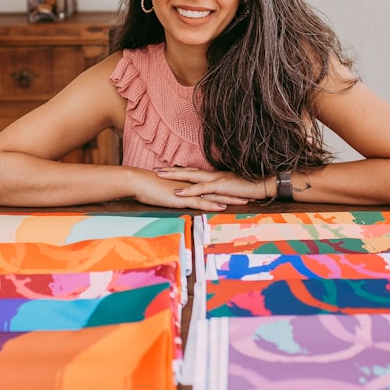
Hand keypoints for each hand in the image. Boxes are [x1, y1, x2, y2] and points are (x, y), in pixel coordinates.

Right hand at [129, 168, 249, 211]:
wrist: (138, 181)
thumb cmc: (149, 186)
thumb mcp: (167, 190)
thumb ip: (176, 192)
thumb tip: (181, 195)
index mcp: (190, 184)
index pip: (212, 186)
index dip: (226, 188)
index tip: (239, 190)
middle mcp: (192, 186)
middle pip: (217, 190)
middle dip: (234, 193)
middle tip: (250, 194)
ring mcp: (188, 192)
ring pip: (213, 196)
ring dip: (229, 199)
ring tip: (244, 201)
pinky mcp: (181, 198)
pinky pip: (199, 202)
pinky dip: (211, 205)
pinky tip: (222, 208)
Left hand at [153, 167, 268, 206]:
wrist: (265, 183)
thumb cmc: (251, 187)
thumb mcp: (233, 189)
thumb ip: (222, 191)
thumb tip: (213, 196)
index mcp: (215, 176)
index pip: (193, 172)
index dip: (179, 171)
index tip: (166, 170)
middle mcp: (213, 175)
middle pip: (188, 171)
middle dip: (171, 170)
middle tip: (155, 169)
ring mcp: (216, 179)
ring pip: (191, 176)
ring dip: (174, 175)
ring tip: (159, 175)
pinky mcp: (220, 186)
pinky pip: (201, 188)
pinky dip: (189, 189)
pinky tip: (178, 191)